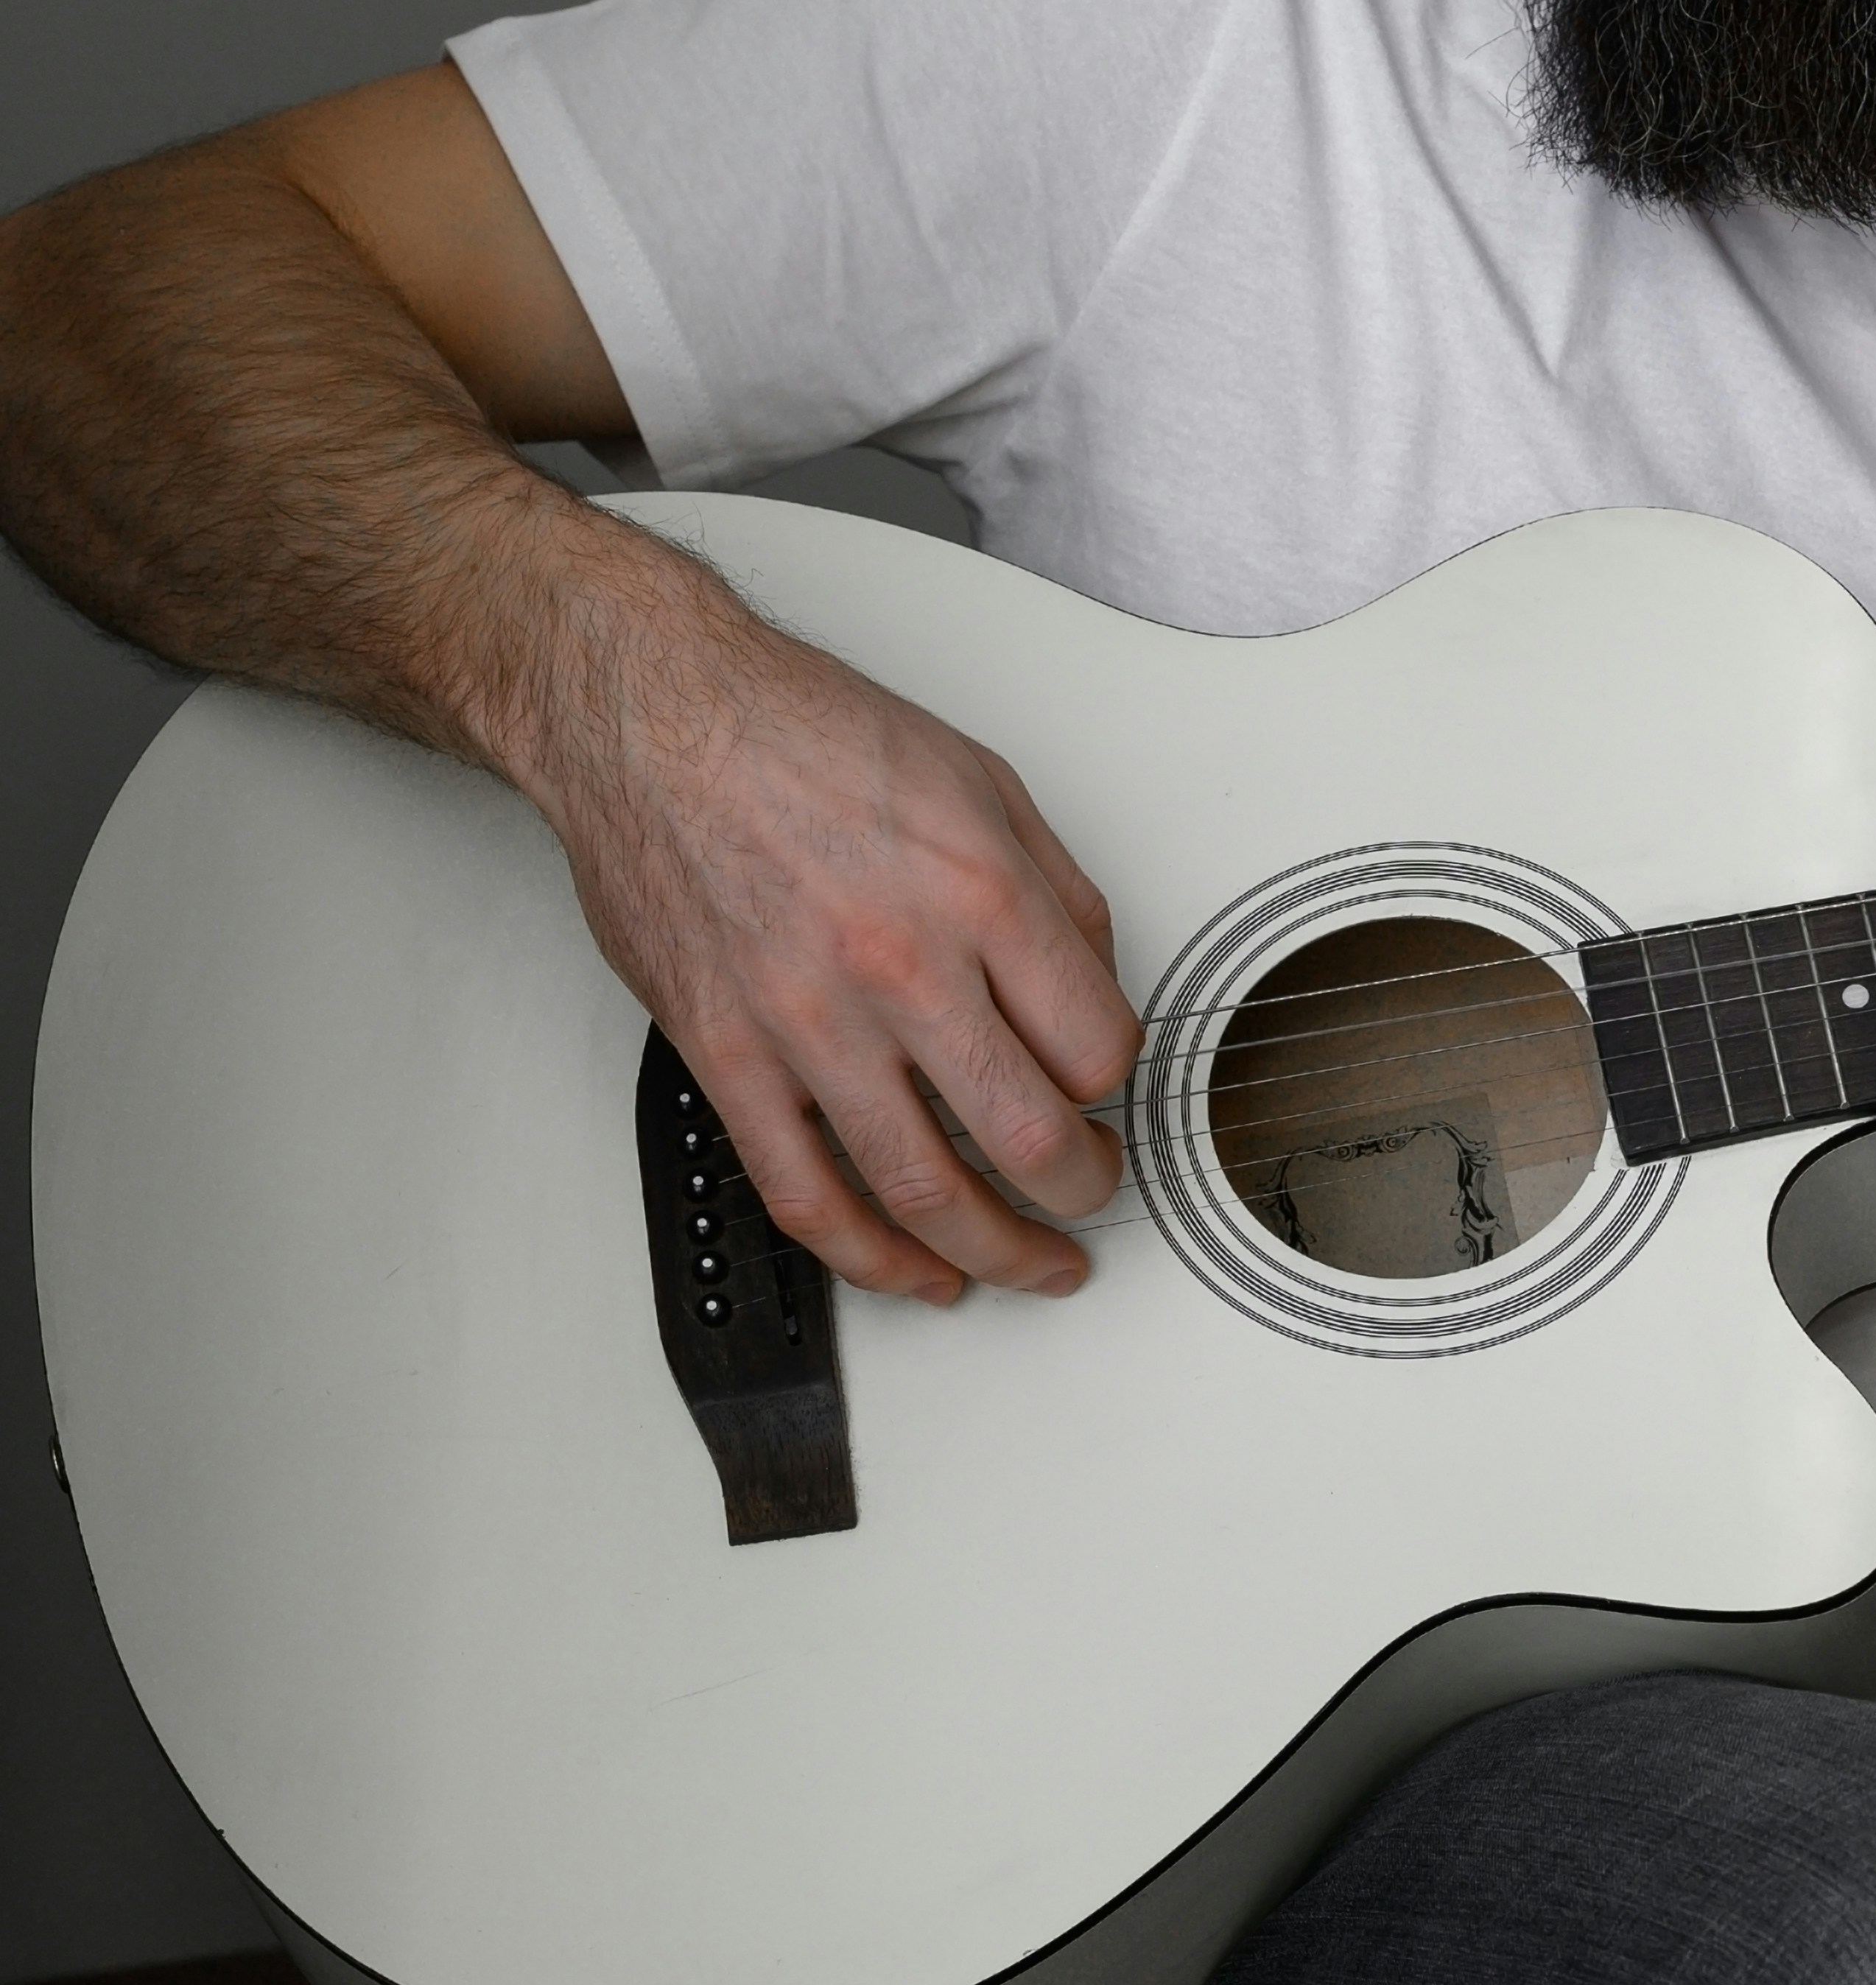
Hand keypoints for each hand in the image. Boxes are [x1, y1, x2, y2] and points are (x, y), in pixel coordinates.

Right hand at [511, 551, 1141, 1303]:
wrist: (647, 713)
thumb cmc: (800, 732)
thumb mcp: (982, 782)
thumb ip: (1056, 897)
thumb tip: (1099, 992)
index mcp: (981, 893)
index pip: (1096, 1048)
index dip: (1118, 1087)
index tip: (1108, 1093)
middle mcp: (900, 965)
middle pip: (1029, 1138)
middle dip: (1083, 1190)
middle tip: (1095, 1196)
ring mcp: (806, 1020)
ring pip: (924, 1190)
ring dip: (995, 1252)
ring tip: (1029, 1265)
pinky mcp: (726, 1054)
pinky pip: (805, 1193)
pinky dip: (871, 1257)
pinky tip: (915, 1271)